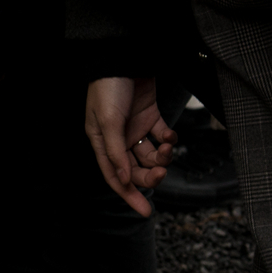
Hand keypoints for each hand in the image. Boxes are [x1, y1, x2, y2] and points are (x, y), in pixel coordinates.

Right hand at [85, 76, 174, 217]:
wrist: (123, 59)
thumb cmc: (109, 88)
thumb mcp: (108, 121)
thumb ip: (116, 151)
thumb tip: (126, 179)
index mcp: (101, 142)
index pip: (116, 177)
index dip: (129, 196)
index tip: (145, 213)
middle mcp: (118, 139)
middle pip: (137, 169)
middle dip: (151, 174)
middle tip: (162, 172)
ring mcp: (135, 128)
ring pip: (151, 155)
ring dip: (163, 156)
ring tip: (168, 146)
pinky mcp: (150, 117)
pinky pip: (161, 136)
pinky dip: (169, 139)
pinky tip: (170, 134)